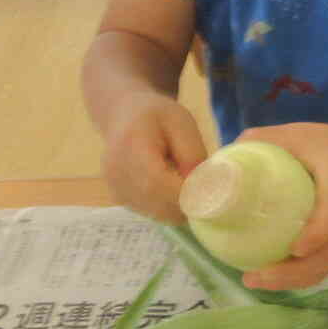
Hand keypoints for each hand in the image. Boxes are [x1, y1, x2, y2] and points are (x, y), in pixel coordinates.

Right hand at [98, 95, 207, 222]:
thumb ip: (192, 155)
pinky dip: (167, 207)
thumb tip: (201, 189)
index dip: (186, 195)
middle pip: (156, 203)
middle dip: (187, 205)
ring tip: (189, 186)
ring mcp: (115, 188)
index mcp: (131, 146)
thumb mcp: (182, 123)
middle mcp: (116, 172)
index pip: (158, 183)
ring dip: (178, 208)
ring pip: (155, 213)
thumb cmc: (157, 115)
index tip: (212, 195)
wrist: (124, 115)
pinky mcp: (119, 198)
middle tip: (209, 195)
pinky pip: (150, 212)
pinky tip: (173, 188)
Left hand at [233, 123, 327, 289]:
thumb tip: (229, 150)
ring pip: (323, 268)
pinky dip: (296, 278)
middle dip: (291, 273)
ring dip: (290, 281)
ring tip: (254, 280)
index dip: (316, 236)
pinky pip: (322, 268)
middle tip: (254, 275)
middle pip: (326, 257)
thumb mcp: (305, 135)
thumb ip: (270, 139)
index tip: (294, 249)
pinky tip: (269, 278)